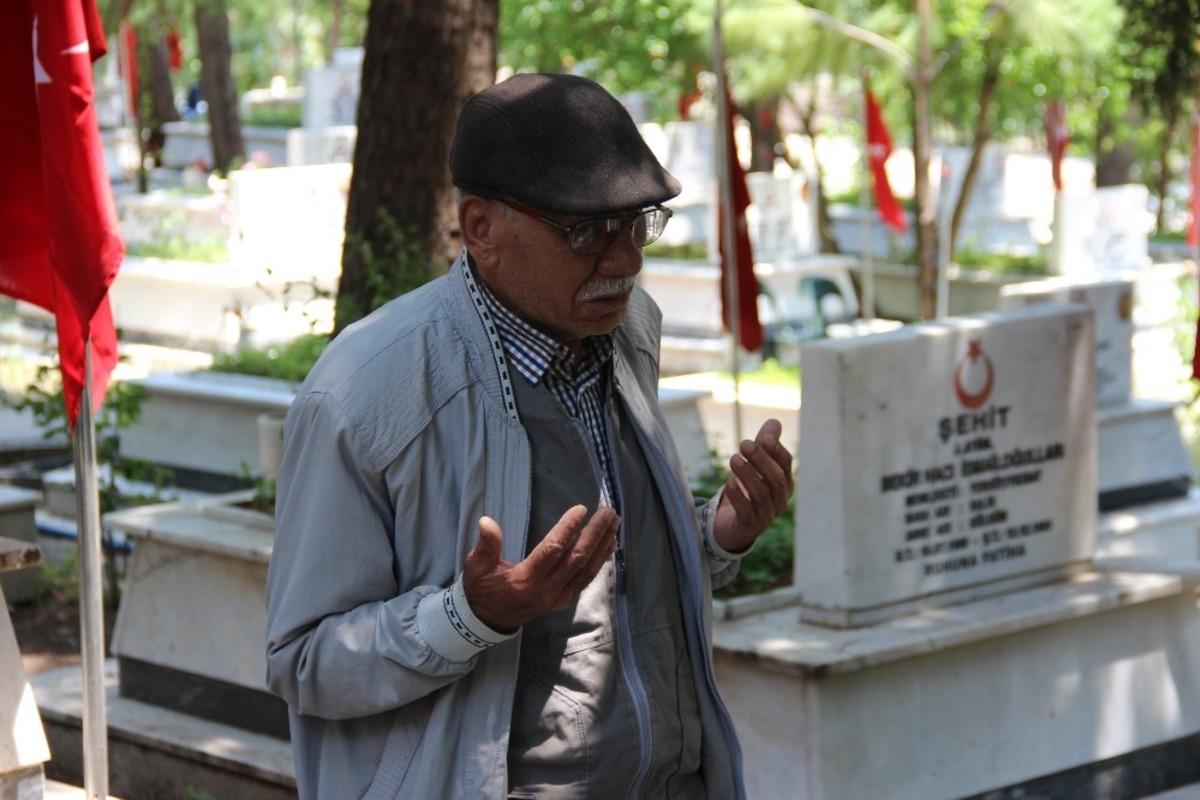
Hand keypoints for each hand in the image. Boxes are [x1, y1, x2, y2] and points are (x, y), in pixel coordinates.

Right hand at [463, 505, 619, 632]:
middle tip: (608, 512)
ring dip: (602, 545)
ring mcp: (558, 597)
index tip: (581, 509)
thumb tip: (487, 521)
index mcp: (525, 580)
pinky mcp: (563, 600)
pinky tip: (609, 545)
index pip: (552, 550)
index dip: (568, 529)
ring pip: (586, 570)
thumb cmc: (482, 588)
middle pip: (577, 559)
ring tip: (614, 523)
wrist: (489, 621)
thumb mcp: (476, 566)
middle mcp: (546, 590)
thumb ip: (485, 545)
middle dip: (595, 534)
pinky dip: (599, 561)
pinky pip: (586, 579)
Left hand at [713, 419, 794, 553]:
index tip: (763, 437)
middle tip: (743, 444)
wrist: (734, 524)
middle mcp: (780, 499)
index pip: (785, 464)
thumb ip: (765, 444)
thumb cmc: (749, 489)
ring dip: (748, 475)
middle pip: (776, 479)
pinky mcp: (750, 526)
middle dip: (761, 460)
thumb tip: (774, 422)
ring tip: (734, 459)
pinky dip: (739, 497)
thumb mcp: (756, 466)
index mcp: (785, 483)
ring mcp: (766, 515)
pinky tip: (730, 483)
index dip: (776, 450)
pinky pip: (747, 512)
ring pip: (761, 494)